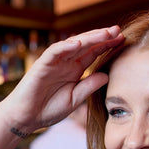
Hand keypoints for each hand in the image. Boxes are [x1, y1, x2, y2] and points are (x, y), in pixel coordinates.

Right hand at [4, 26, 123, 134]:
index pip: (94, 54)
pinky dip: (65, 46)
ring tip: (105, 33)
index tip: (122, 41)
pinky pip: (54, 52)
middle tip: (118, 30)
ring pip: (73, 45)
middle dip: (102, 37)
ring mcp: (54, 62)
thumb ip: (89, 86)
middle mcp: (66, 62)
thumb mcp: (75, 100)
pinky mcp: (42, 65)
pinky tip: (78, 43)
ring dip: (89, 37)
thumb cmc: (48, 109)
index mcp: (75, 70)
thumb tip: (107, 75)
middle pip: (87, 46)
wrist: (26, 118)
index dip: (107, 47)